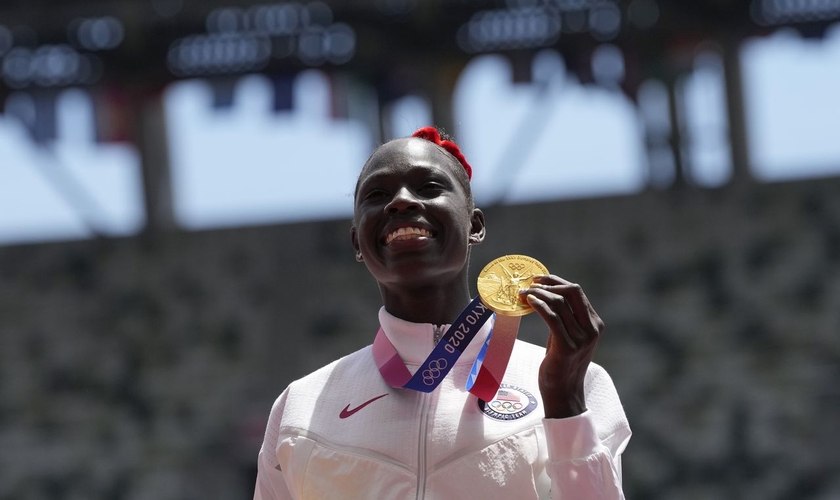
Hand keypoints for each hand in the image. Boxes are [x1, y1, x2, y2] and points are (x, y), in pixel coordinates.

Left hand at [519, 275, 604, 417]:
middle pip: (572, 291)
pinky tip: (528, 302)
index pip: (577, 292)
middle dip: (548, 283)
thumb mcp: (568, 337)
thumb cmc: (562, 364)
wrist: (564, 393)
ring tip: (522, 294)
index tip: (538, 279)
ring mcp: (581, 338)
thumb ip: (565, 319)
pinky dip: (539, 305)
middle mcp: (592, 329)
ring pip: (559, 302)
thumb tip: (546, 296)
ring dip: (538, 294)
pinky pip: (551, 317)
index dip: (556, 281)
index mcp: (595, 324)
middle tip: (529, 284)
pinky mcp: (567, 346)